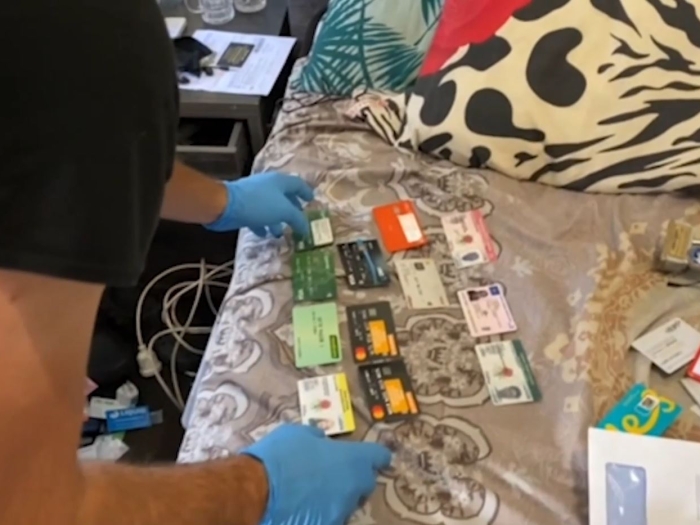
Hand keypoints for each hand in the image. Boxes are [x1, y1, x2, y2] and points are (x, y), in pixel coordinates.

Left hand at [204, 172, 314, 236]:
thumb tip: (306, 229)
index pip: (298, 184)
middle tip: (298, 219)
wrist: (225, 205)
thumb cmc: (258, 204)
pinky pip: (257, 215)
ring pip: (271, 207)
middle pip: (284, 196)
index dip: (306, 192)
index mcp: (280, 182)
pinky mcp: (243, 206)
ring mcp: (255, 195)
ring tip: (281, 232)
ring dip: (277, 219)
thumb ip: (297, 219)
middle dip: (292, 208)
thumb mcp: (284, 210)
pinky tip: (265, 234)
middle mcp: (268, 186)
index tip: (311, 201)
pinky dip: (263, 224)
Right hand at [242, 424, 391, 524]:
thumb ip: (318, 439)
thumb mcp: (299, 434)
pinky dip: (320, 513)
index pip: (378, 456)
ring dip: (335, 498)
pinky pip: (329, 518)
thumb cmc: (280, 455)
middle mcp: (352, 488)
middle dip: (354, 479)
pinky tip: (303, 509)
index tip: (376, 457)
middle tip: (334, 474)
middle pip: (364, 483)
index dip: (377, 455)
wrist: (256, 492)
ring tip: (312, 494)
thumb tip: (323, 444)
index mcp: (352, 460)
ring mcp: (339, 513)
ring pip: (345, 504)